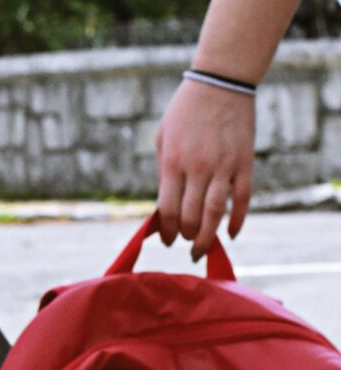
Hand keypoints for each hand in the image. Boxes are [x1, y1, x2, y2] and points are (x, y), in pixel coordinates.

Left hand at [155, 79, 254, 259]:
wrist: (221, 80)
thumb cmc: (186, 111)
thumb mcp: (163, 138)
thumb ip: (164, 173)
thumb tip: (165, 208)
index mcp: (173, 163)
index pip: (168, 210)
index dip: (167, 232)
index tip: (168, 240)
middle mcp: (198, 168)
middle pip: (191, 218)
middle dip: (187, 238)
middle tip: (187, 244)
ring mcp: (223, 166)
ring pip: (215, 214)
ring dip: (208, 238)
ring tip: (202, 250)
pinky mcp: (244, 163)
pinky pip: (242, 200)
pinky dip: (238, 221)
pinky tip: (232, 234)